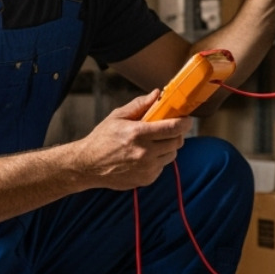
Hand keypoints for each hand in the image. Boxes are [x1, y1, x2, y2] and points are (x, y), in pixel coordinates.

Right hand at [70, 92, 187, 190]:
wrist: (88, 166)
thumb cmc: (102, 139)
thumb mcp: (118, 116)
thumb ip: (140, 105)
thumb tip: (157, 94)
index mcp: (138, 133)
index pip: (173, 128)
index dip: (184, 122)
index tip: (186, 119)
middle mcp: (144, 152)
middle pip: (177, 142)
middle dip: (177, 133)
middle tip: (170, 129)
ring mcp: (146, 168)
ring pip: (172, 155)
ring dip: (168, 147)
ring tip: (154, 142)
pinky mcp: (146, 179)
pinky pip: (162, 166)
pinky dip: (159, 159)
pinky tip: (145, 155)